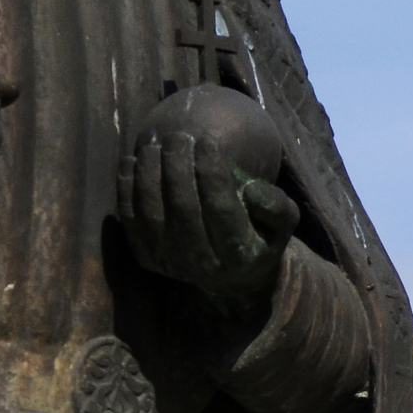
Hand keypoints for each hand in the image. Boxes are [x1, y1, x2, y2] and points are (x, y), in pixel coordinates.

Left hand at [120, 113, 298, 309]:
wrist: (229, 277)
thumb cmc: (260, 235)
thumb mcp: (284, 223)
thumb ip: (277, 207)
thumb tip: (251, 190)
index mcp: (237, 254)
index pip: (221, 208)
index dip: (212, 172)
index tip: (209, 139)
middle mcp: (201, 263)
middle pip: (183, 208)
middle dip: (178, 167)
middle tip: (178, 136)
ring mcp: (170, 263)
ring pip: (152, 213)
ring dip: (149, 174)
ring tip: (153, 141)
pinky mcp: (147, 258)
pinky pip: (131, 220)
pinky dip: (127, 189)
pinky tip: (132, 159)